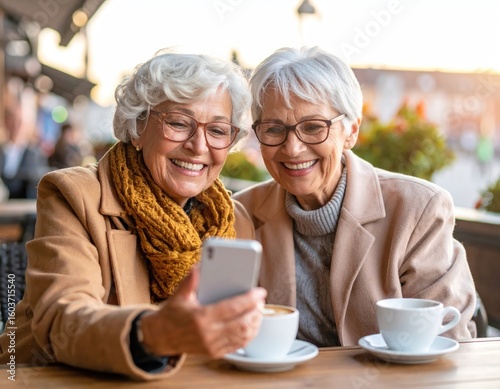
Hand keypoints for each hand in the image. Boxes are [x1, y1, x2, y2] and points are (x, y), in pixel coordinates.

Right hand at [140, 267, 266, 357]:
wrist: (162, 337)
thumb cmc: (172, 314)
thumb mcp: (179, 294)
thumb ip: (191, 280)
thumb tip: (201, 265)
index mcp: (200, 317)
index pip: (233, 308)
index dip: (250, 299)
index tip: (260, 291)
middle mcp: (208, 334)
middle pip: (242, 323)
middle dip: (256, 311)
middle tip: (261, 300)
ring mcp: (212, 346)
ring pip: (243, 336)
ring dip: (255, 323)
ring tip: (259, 310)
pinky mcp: (215, 353)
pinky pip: (238, 344)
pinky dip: (249, 334)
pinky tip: (252, 324)